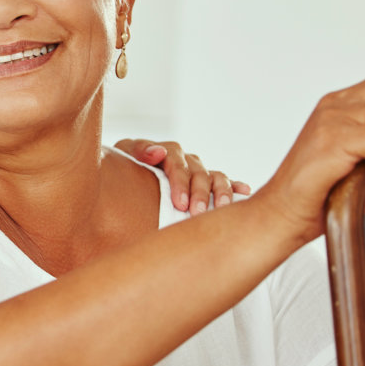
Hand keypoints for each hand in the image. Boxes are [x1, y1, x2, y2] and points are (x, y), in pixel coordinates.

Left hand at [115, 139, 251, 213]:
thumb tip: (159, 153)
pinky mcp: (206, 185)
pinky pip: (225, 183)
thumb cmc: (120, 172)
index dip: (180, 182)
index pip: (178, 162)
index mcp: (166, 152)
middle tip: (197, 213)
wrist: (120, 183)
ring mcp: (198, 172)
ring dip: (220, 192)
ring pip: (215, 177)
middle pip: (199, 172)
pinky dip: (236, 187)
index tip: (180, 203)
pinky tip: (244, 192)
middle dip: (200, 193)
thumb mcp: (122, 157)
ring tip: (221, 208)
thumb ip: (137, 152)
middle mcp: (186, 160)